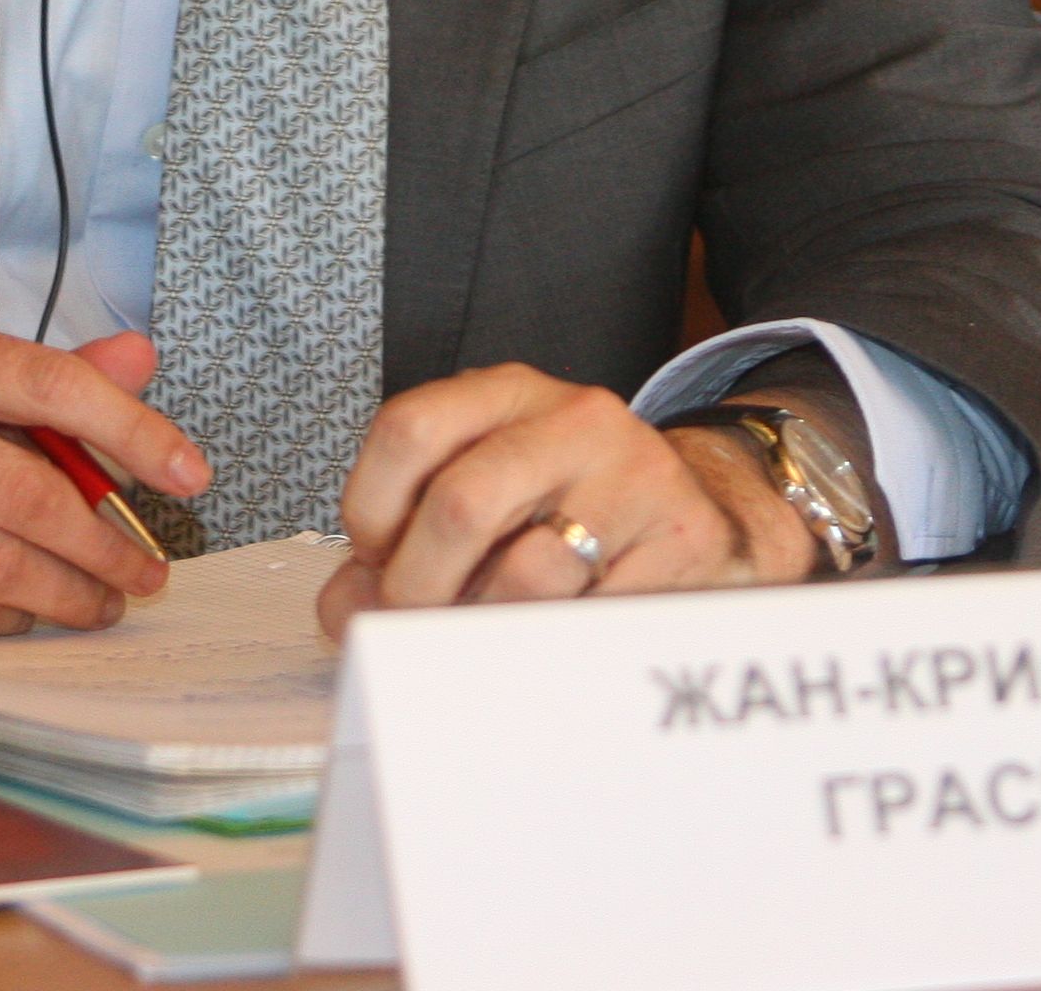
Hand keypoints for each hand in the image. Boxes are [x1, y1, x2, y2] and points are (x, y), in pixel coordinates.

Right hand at [0, 322, 206, 634]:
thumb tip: (139, 359)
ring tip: (104, 597)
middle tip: (146, 568)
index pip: (48, 383)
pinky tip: (28, 605)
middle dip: (103, 542)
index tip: (187, 472)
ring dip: (66, 591)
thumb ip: (58, 374)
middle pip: (25, 492)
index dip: (131, 429)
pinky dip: (5, 614)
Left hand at [313, 363, 815, 640]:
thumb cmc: (565, 508)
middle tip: (415, 619)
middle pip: (460, 504)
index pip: (410, 428)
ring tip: (481, 634)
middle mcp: (574, 418)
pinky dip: (551, 648)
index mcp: (508, 393)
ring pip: (528, 573)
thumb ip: (396, 545)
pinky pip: (591, 618)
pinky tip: (546, 639)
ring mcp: (634, 476)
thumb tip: (345, 611)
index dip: (370, 509)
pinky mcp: (682, 540)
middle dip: (417, 586)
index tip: (373, 557)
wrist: (695, 510)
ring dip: (484, 628)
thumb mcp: (480, 491)